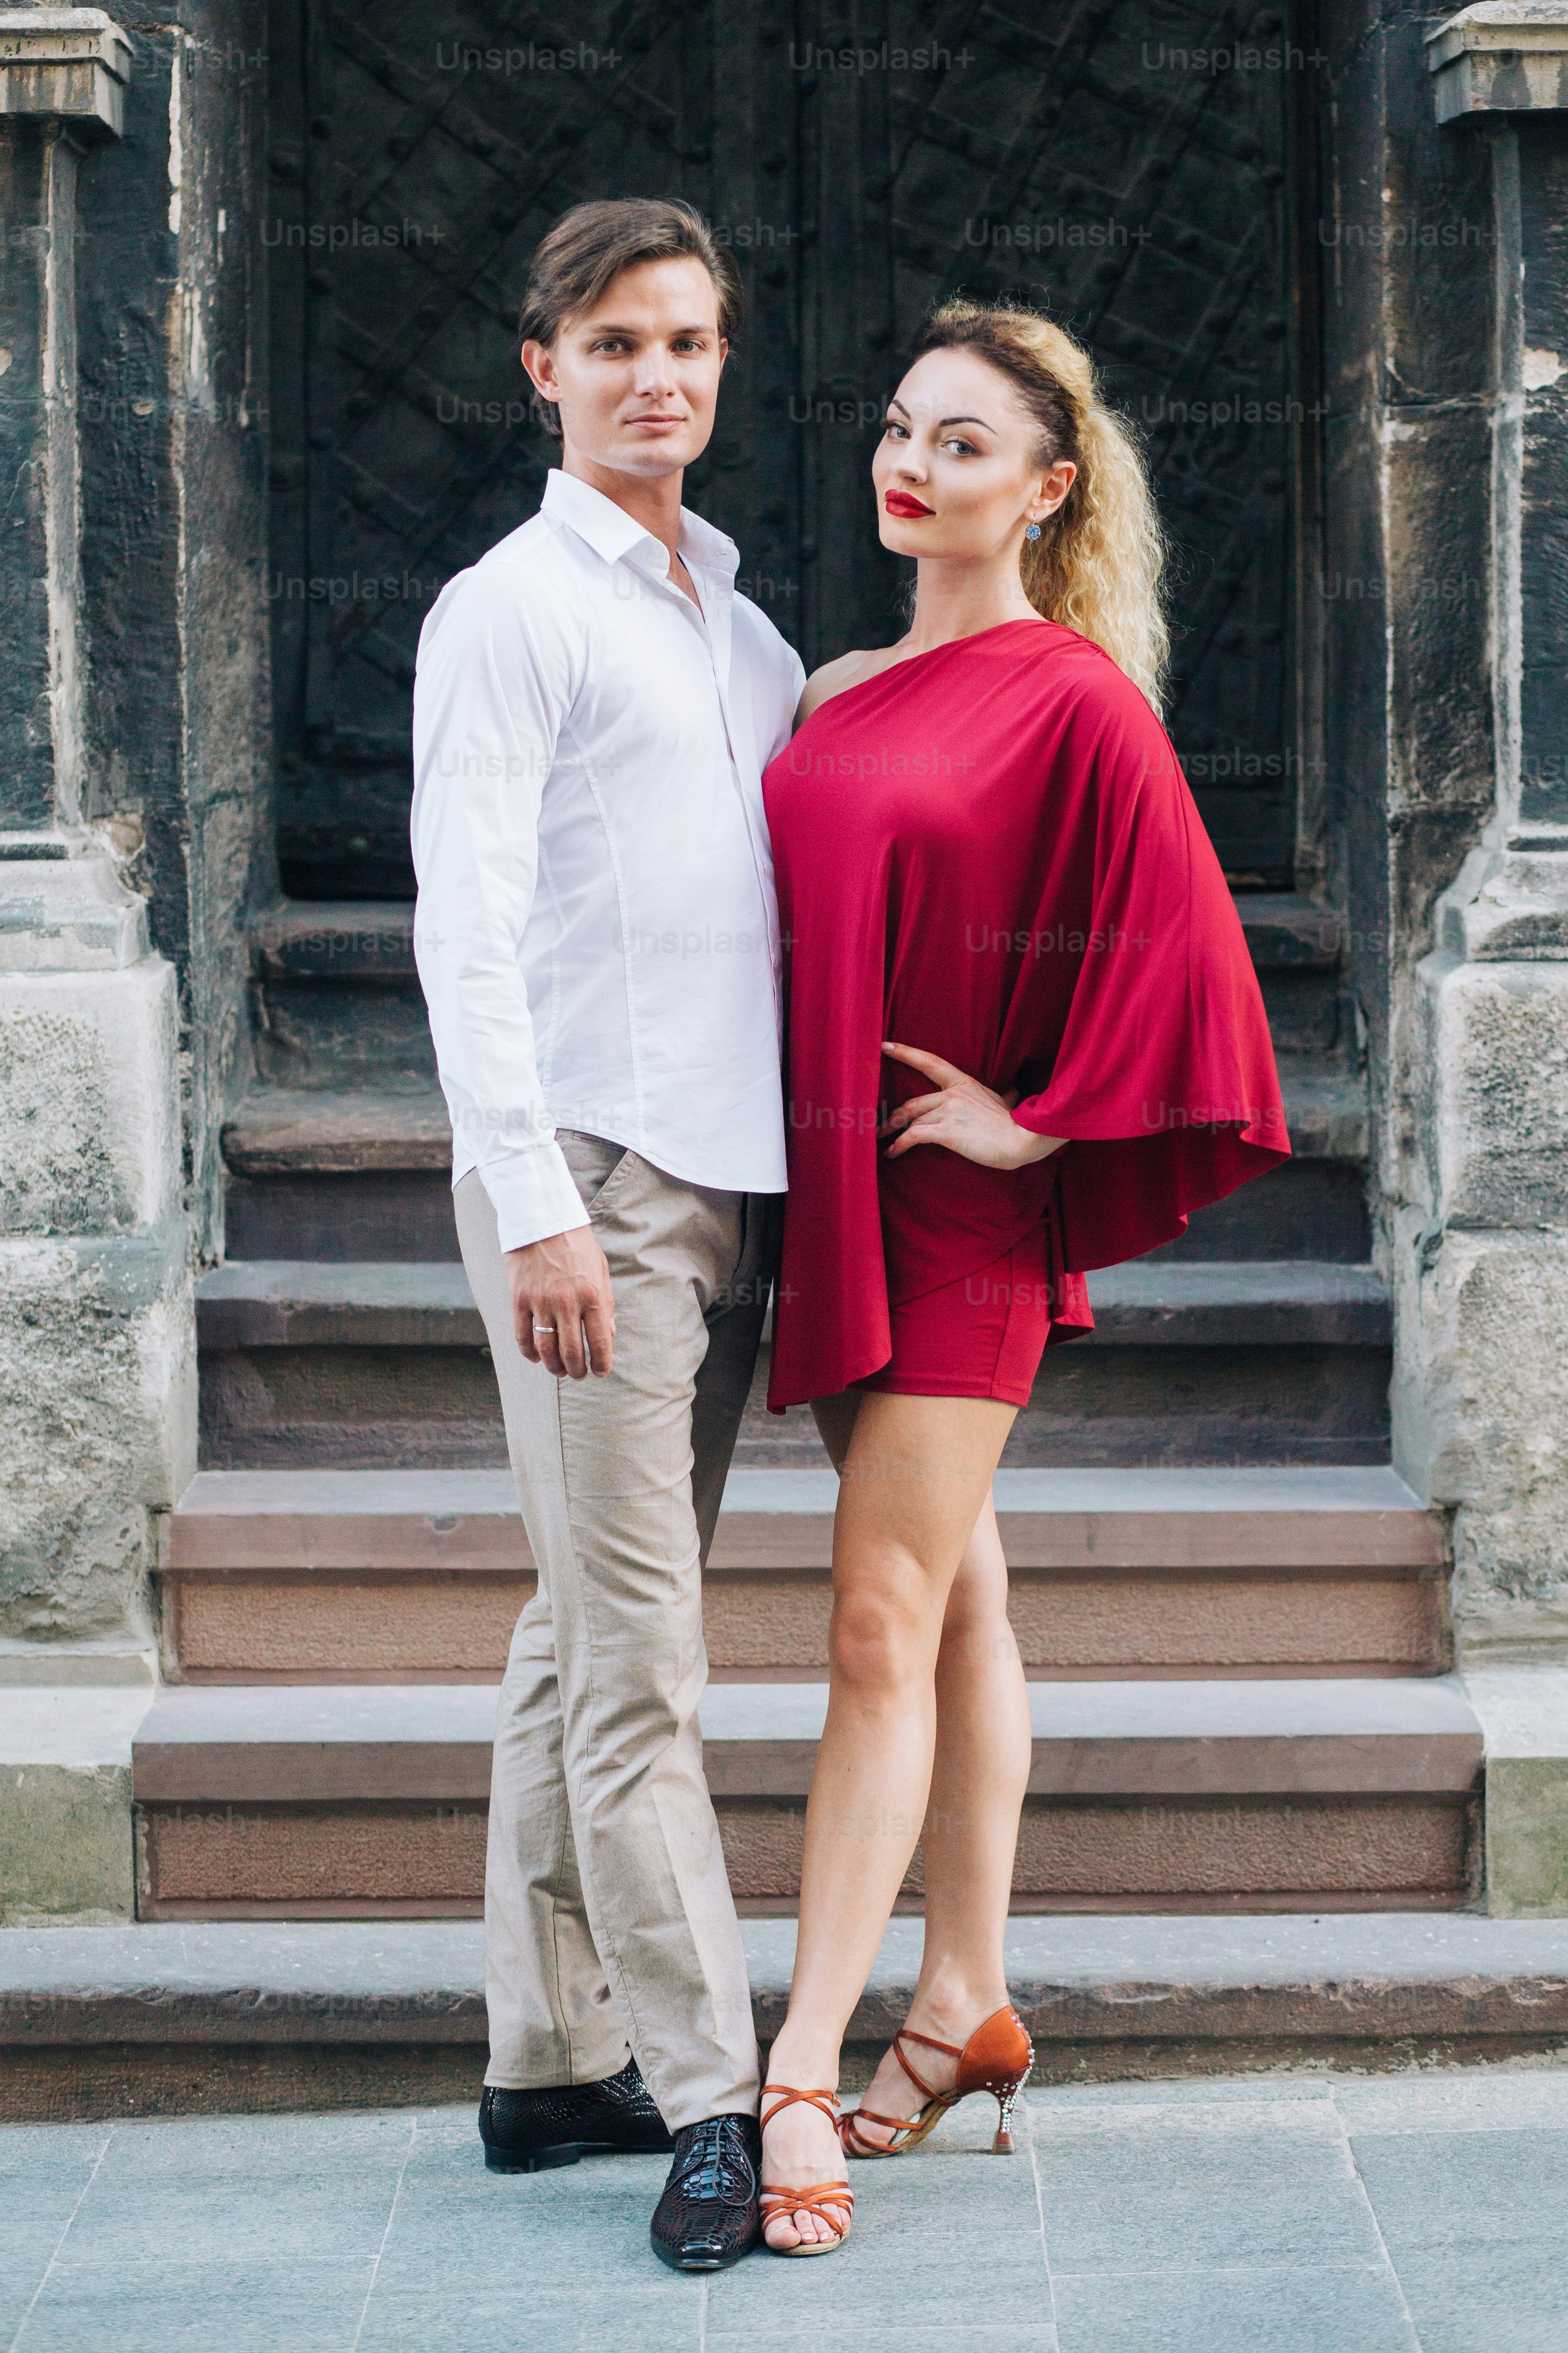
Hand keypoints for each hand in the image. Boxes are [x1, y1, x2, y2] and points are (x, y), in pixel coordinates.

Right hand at [504, 1225, 615, 1378]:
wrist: (541, 1219)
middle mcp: (567, 1302)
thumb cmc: (576, 1244)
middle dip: (578, 1370)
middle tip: (579, 1375)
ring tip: (560, 1371)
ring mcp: (540, 1302)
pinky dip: (529, 1353)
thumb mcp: (600, 1269)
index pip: (600, 1342)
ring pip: (546, 1349)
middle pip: (572, 1352)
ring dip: (554, 1367)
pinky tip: (537, 1358)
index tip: (601, 1372)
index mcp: (592, 1295)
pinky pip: (523, 1336)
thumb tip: (609, 1334)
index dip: (601, 1363)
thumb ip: (606, 1303)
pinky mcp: (519, 1299)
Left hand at [878, 1042, 1066, 1170]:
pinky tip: (893, 1153)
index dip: (905, 1053)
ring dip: (894, 1133)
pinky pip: (913, 1136)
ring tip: (885, 1143)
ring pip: (911, 1120)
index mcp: (964, 1083)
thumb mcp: (1005, 1101)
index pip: (930, 1062)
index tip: (884, 1046)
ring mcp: (948, 1111)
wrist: (1022, 1139)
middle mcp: (952, 1093)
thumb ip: (1002, 1094)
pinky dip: (900, 1145)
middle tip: (879, 1125)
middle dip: (892, 1117)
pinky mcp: (945, 1131)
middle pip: (912, 1103)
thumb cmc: (1014, 1125)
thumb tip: (1013, 1089)